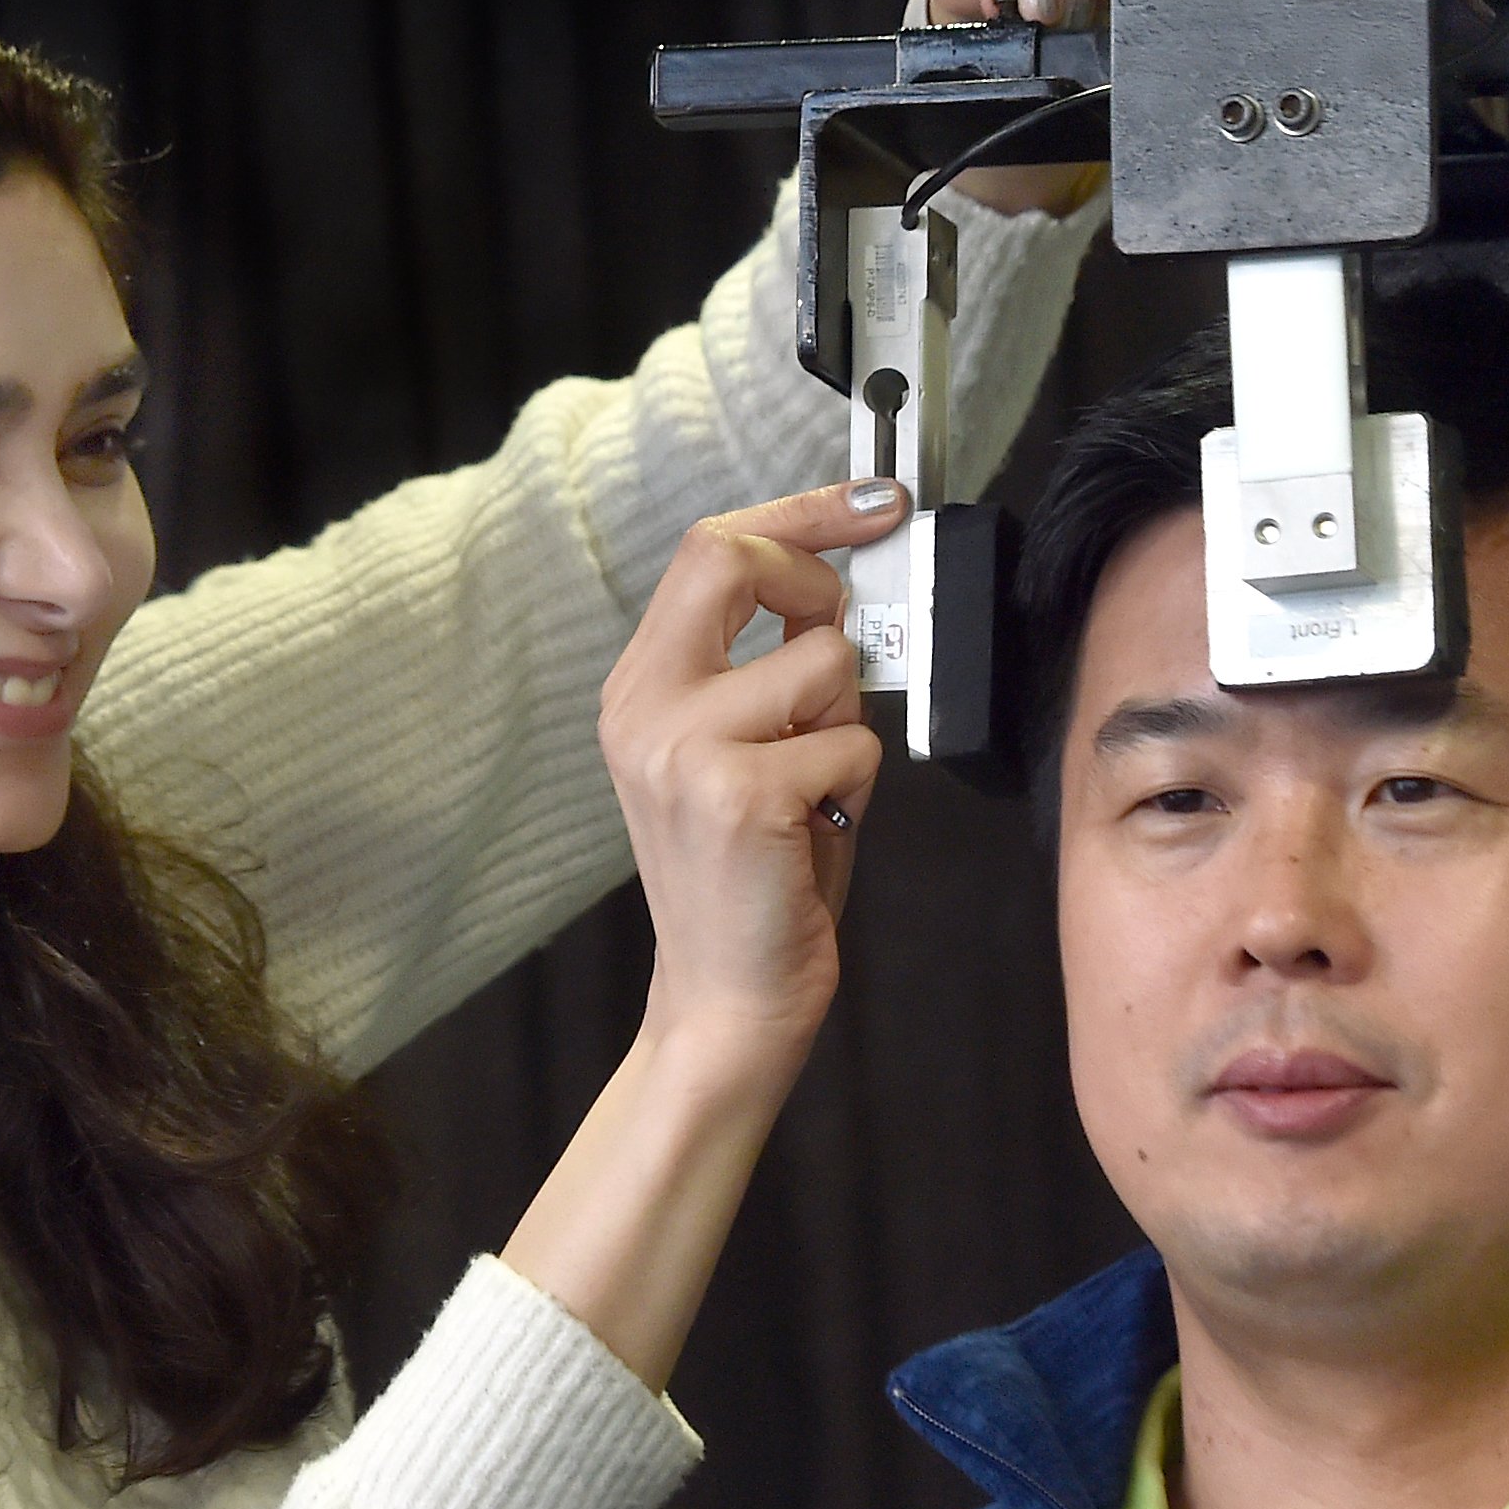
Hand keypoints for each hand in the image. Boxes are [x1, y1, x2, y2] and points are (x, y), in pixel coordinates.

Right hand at [501, 481, 898, 1388]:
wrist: (725, 1005)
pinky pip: (852, 743)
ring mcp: (683, 748)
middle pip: (739, 560)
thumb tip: (842, 589)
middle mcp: (644, 708)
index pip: (710, 549)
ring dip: (847, 728)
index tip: (868, 503)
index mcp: (640, 690)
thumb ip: (769, 670)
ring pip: (826, 664)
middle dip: (819, 586)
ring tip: (814, 793)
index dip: (799, 514)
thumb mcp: (742, 755)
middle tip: (840, 645)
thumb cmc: (754, 885)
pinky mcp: (738, 794)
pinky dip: (856, 790)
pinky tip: (816, 835)